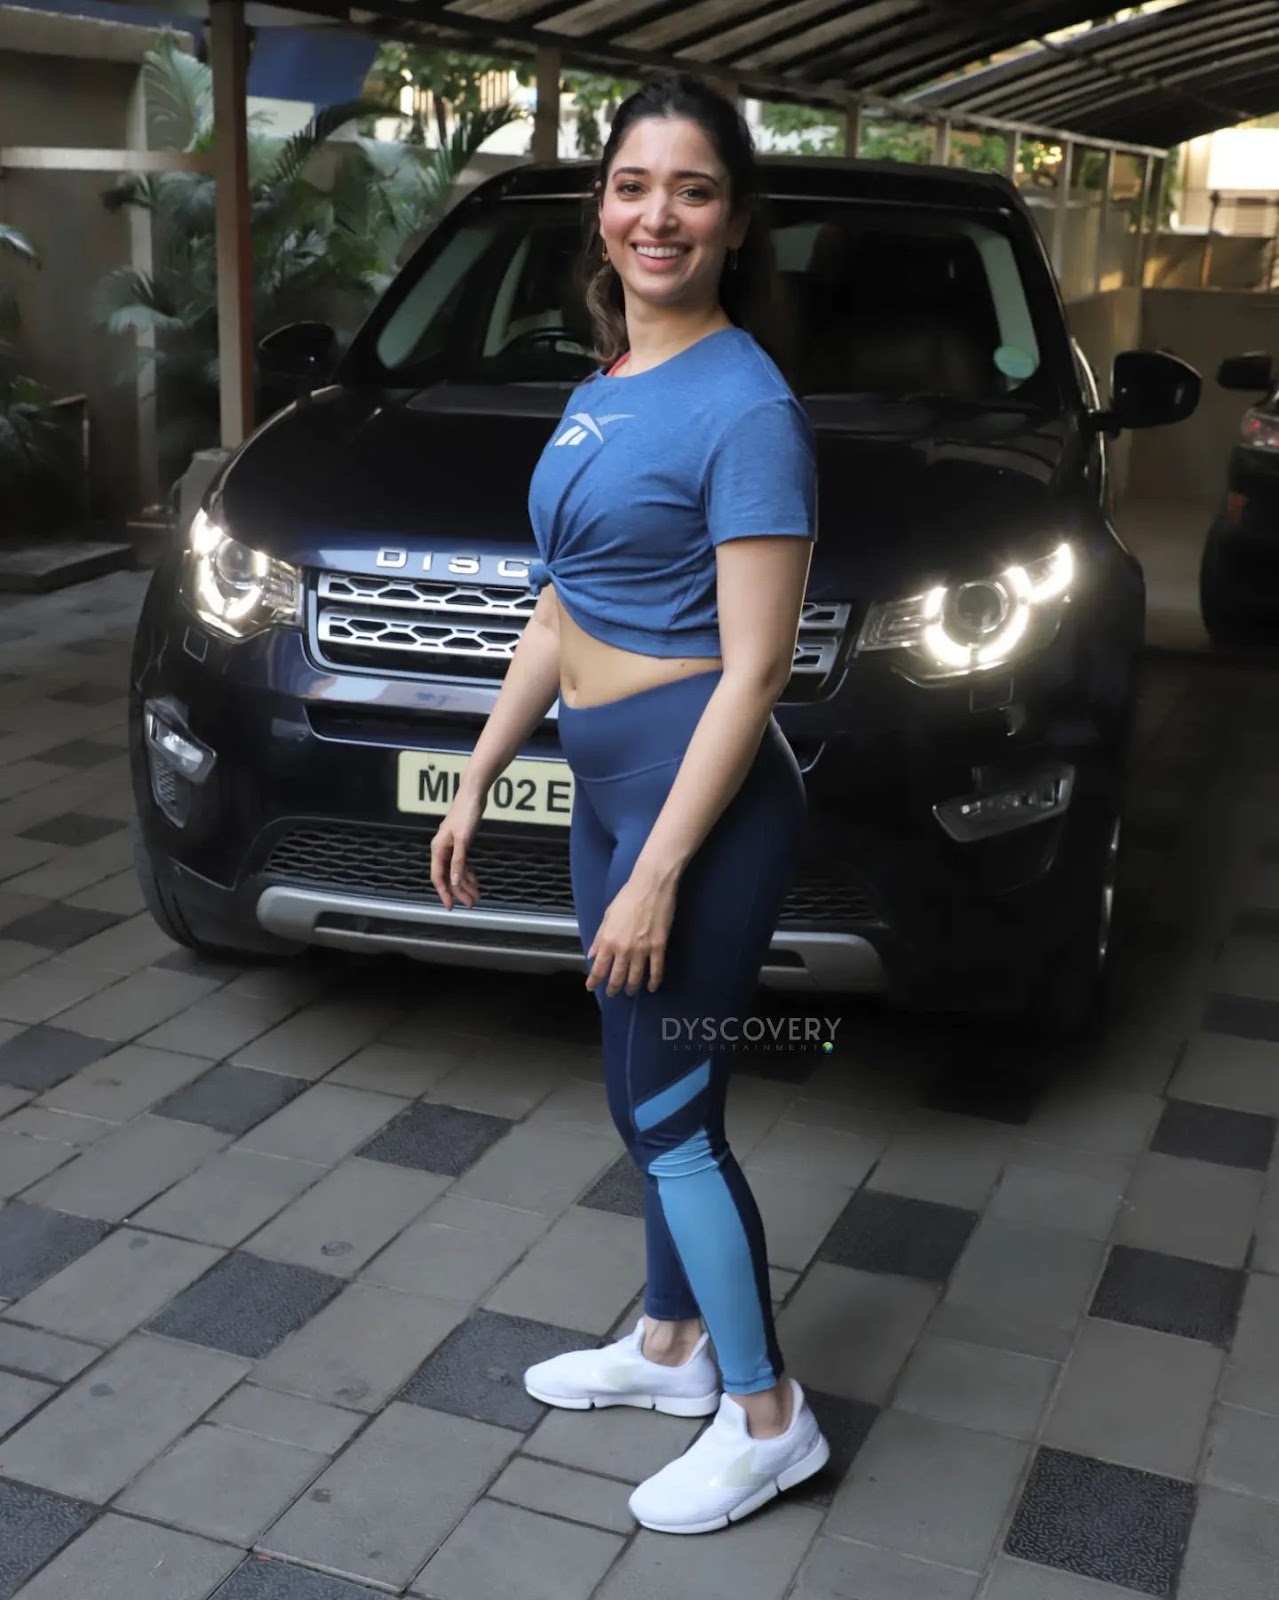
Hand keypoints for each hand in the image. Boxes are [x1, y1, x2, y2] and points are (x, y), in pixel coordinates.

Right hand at [430, 788, 483, 909]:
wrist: (473, 794)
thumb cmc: (466, 814)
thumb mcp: (463, 839)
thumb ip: (458, 861)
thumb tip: (453, 881)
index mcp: (438, 849)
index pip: (438, 876)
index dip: (444, 892)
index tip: (450, 906)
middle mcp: (442, 849)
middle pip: (448, 876)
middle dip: (459, 891)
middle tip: (471, 904)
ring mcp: (451, 847)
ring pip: (456, 871)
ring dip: (465, 884)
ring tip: (476, 896)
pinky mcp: (461, 843)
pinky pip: (462, 863)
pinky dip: (468, 873)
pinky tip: (475, 882)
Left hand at [586, 867, 678, 996]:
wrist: (651, 886)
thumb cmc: (627, 897)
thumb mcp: (607, 916)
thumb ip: (599, 938)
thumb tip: (592, 955)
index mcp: (608, 940)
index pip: (598, 968)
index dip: (594, 981)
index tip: (591, 987)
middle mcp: (623, 949)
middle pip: (617, 976)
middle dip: (613, 987)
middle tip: (612, 992)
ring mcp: (642, 950)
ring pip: (636, 977)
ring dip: (631, 987)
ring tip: (629, 991)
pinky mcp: (659, 947)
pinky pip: (656, 970)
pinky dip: (653, 981)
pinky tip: (651, 987)